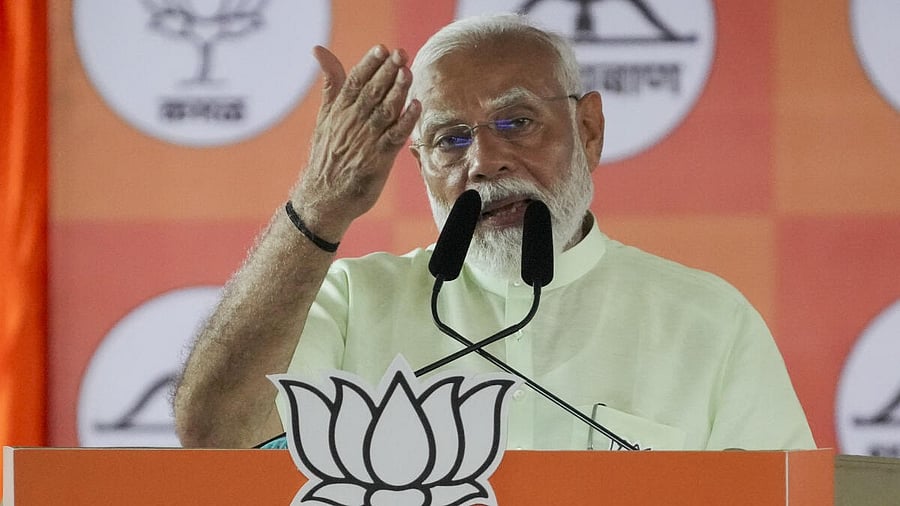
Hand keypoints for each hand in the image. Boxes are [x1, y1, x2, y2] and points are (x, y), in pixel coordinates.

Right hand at [291, 44, 420, 240]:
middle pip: (371, 93)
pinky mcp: (377, 160)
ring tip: (408, 73)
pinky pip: (394, 137)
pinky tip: (415, 106)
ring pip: (384, 111)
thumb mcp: (324, 116)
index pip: (354, 82)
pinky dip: (405, 121)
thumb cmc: (326, 156)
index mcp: (338, 111)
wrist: (323, 198)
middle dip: (387, 72)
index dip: (369, 64)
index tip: (382, 48)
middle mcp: (351, 124)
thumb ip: (330, 84)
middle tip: (400, 54)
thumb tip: (319, 50)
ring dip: (397, 92)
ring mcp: (365, 142)